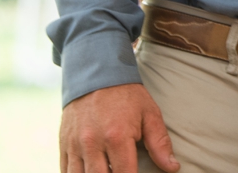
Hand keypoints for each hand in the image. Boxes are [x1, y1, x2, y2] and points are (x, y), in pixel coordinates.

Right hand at [60, 82, 177, 172]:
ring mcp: (75, 144)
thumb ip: (160, 143)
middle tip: (122, 172)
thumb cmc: (127, 95)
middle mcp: (92, 143)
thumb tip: (173, 168)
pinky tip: (92, 171)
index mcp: (117, 136)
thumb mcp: (149, 114)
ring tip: (108, 169)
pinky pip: (66, 171)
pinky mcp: (64, 144)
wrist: (96, 74)